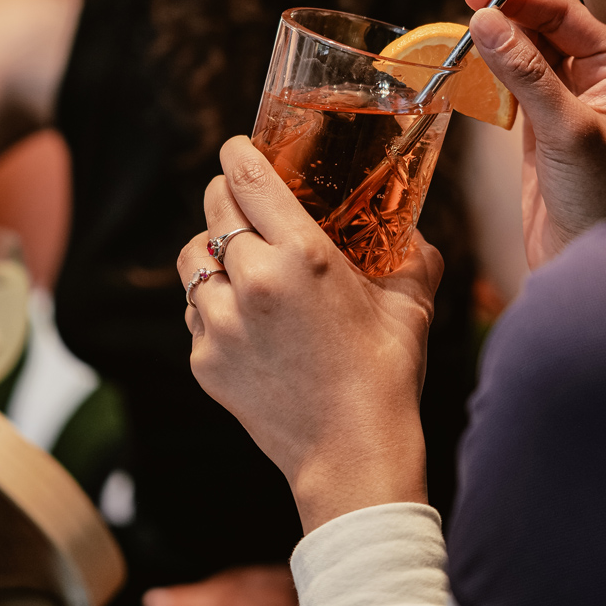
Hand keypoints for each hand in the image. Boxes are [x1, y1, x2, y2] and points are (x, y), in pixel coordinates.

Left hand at [178, 136, 442, 533]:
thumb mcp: (409, 304)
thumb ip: (411, 254)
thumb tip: (412, 229)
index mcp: (302, 255)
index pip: (247, 177)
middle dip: (227, 198)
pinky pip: (194, 310)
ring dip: (212, 252)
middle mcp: (252, 281)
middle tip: (245, 204)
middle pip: (213, 209)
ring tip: (240, 265)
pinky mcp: (203, 358)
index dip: (237, 154)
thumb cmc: (386, 375)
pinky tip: (245, 320)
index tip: (238, 150)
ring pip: (192, 259)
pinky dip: (212, 305)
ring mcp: (221, 323)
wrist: (352, 455)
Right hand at [465, 0, 605, 268]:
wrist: (585, 257)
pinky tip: (470, 71)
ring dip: (493, 44)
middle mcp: (598, 74)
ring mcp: (568, 96)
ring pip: (524, 49)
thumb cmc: (597, 199)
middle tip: (463, 20)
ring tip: (461, 45)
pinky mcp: (541, 119)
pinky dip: (489, 72)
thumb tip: (486, 20)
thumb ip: (525, 72)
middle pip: (542, 23)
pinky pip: (511, 78)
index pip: (565, 11)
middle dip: (504, 18)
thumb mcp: (563, 130)